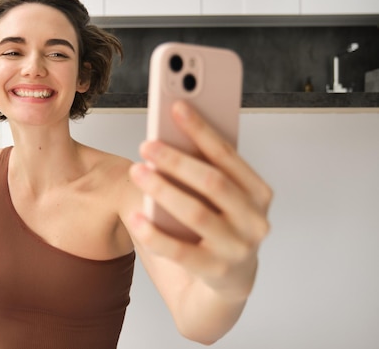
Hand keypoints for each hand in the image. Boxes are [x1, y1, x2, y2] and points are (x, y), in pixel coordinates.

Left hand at [129, 100, 271, 299]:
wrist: (224, 287)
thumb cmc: (216, 231)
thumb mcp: (218, 200)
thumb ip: (203, 172)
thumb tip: (167, 135)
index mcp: (258, 193)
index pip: (228, 155)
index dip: (201, 129)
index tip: (176, 106)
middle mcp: (254, 220)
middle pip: (212, 182)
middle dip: (177, 159)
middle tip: (146, 144)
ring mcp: (237, 248)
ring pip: (196, 213)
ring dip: (162, 189)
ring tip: (137, 171)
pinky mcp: (216, 272)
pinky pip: (180, 251)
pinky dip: (154, 233)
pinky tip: (134, 216)